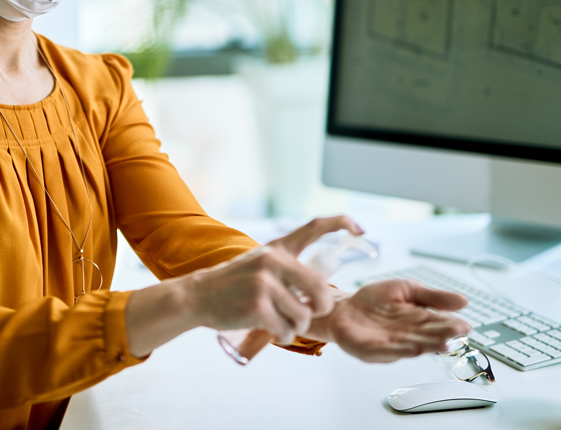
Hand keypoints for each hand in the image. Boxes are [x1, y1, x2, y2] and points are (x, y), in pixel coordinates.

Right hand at [183, 215, 363, 344]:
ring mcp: (265, 284)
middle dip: (322, 307)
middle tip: (311, 313)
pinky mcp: (257, 307)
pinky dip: (285, 336)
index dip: (342, 223)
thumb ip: (287, 268)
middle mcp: (273, 261)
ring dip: (297, 326)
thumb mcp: (260, 263)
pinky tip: (273, 331)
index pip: (314, 227)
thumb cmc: (233, 284)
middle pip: (320, 288)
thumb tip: (321, 285)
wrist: (198, 296)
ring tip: (282, 323)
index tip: (362, 228)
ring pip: (304, 315)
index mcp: (277, 248)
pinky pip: (287, 329)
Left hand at [307, 279, 468, 362]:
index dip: (451, 326)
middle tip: (454, 335)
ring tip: (438, 345)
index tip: (464, 326)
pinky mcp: (370, 351)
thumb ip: (432, 296)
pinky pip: (384, 352)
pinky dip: (398, 352)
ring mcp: (389, 345)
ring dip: (424, 346)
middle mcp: (407, 336)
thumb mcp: (407, 289)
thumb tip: (463, 301)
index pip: (439, 324)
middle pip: (427, 337)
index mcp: (418, 320)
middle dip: (441, 336)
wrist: (344, 306)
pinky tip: (410, 350)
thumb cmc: (376, 299)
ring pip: (410, 347)